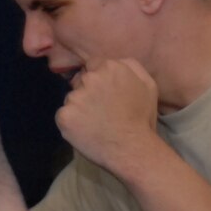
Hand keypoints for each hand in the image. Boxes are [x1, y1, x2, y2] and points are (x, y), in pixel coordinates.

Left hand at [55, 59, 161, 173]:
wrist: (132, 148)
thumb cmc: (142, 118)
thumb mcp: (148, 85)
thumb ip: (130, 66)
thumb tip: (114, 62)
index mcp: (109, 67)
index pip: (92, 65)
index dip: (98, 80)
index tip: (104, 94)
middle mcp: (88, 79)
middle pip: (80, 81)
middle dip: (88, 92)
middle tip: (101, 111)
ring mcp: (74, 98)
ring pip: (71, 99)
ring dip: (79, 108)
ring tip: (95, 123)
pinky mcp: (64, 116)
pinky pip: (63, 116)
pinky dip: (71, 123)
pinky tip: (86, 131)